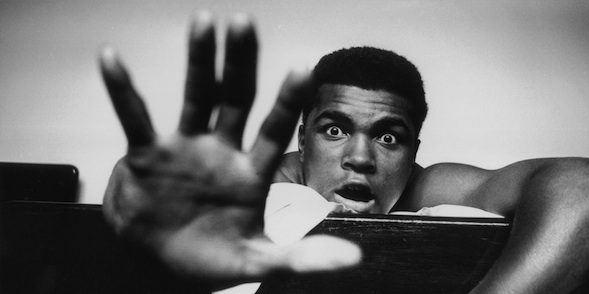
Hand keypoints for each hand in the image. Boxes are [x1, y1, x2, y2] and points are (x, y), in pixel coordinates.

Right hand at [99, 11, 360, 285]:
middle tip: (244, 23)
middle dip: (240, 63)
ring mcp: (184, 148)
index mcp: (251, 173)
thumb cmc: (212, 259)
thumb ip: (302, 257)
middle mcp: (221, 151)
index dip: (287, 102)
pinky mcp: (146, 155)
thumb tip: (355, 259)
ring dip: (199, 61)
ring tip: (203, 22)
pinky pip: (134, 117)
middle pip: (235, 99)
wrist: (160, 265)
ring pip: (194, 97)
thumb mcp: (257, 261)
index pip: (274, 130)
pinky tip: (111, 58)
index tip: (302, 69)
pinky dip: (122, 90)